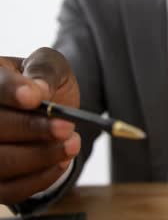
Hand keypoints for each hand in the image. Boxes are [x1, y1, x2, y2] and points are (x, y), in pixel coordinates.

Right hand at [0, 47, 80, 204]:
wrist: (49, 110)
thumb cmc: (44, 83)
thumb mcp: (51, 67)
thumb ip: (45, 71)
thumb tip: (38, 90)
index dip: (11, 92)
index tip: (34, 98)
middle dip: (31, 129)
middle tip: (67, 127)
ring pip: (1, 161)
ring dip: (39, 156)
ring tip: (73, 144)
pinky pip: (10, 189)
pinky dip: (40, 178)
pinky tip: (62, 163)